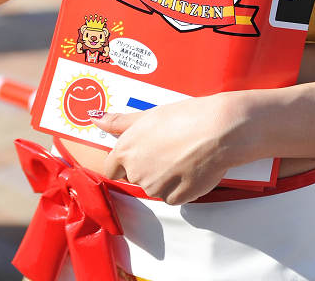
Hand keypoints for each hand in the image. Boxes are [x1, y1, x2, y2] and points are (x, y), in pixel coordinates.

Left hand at [93, 93, 250, 203]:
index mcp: (126, 150)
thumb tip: (96, 120)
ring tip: (184, 154)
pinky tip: (192, 167)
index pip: (112, 168)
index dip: (125, 160)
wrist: (218, 129)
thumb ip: (120, 122)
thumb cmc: (186, 117)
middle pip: (136, 176)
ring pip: (155, 187)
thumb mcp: (149, 115)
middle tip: (170, 147)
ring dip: (166, 176)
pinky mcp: (175, 198)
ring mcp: (155, 187)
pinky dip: (181, 185)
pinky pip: (173, 196)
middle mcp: (136, 172)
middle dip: (149, 165)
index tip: (141, 152)